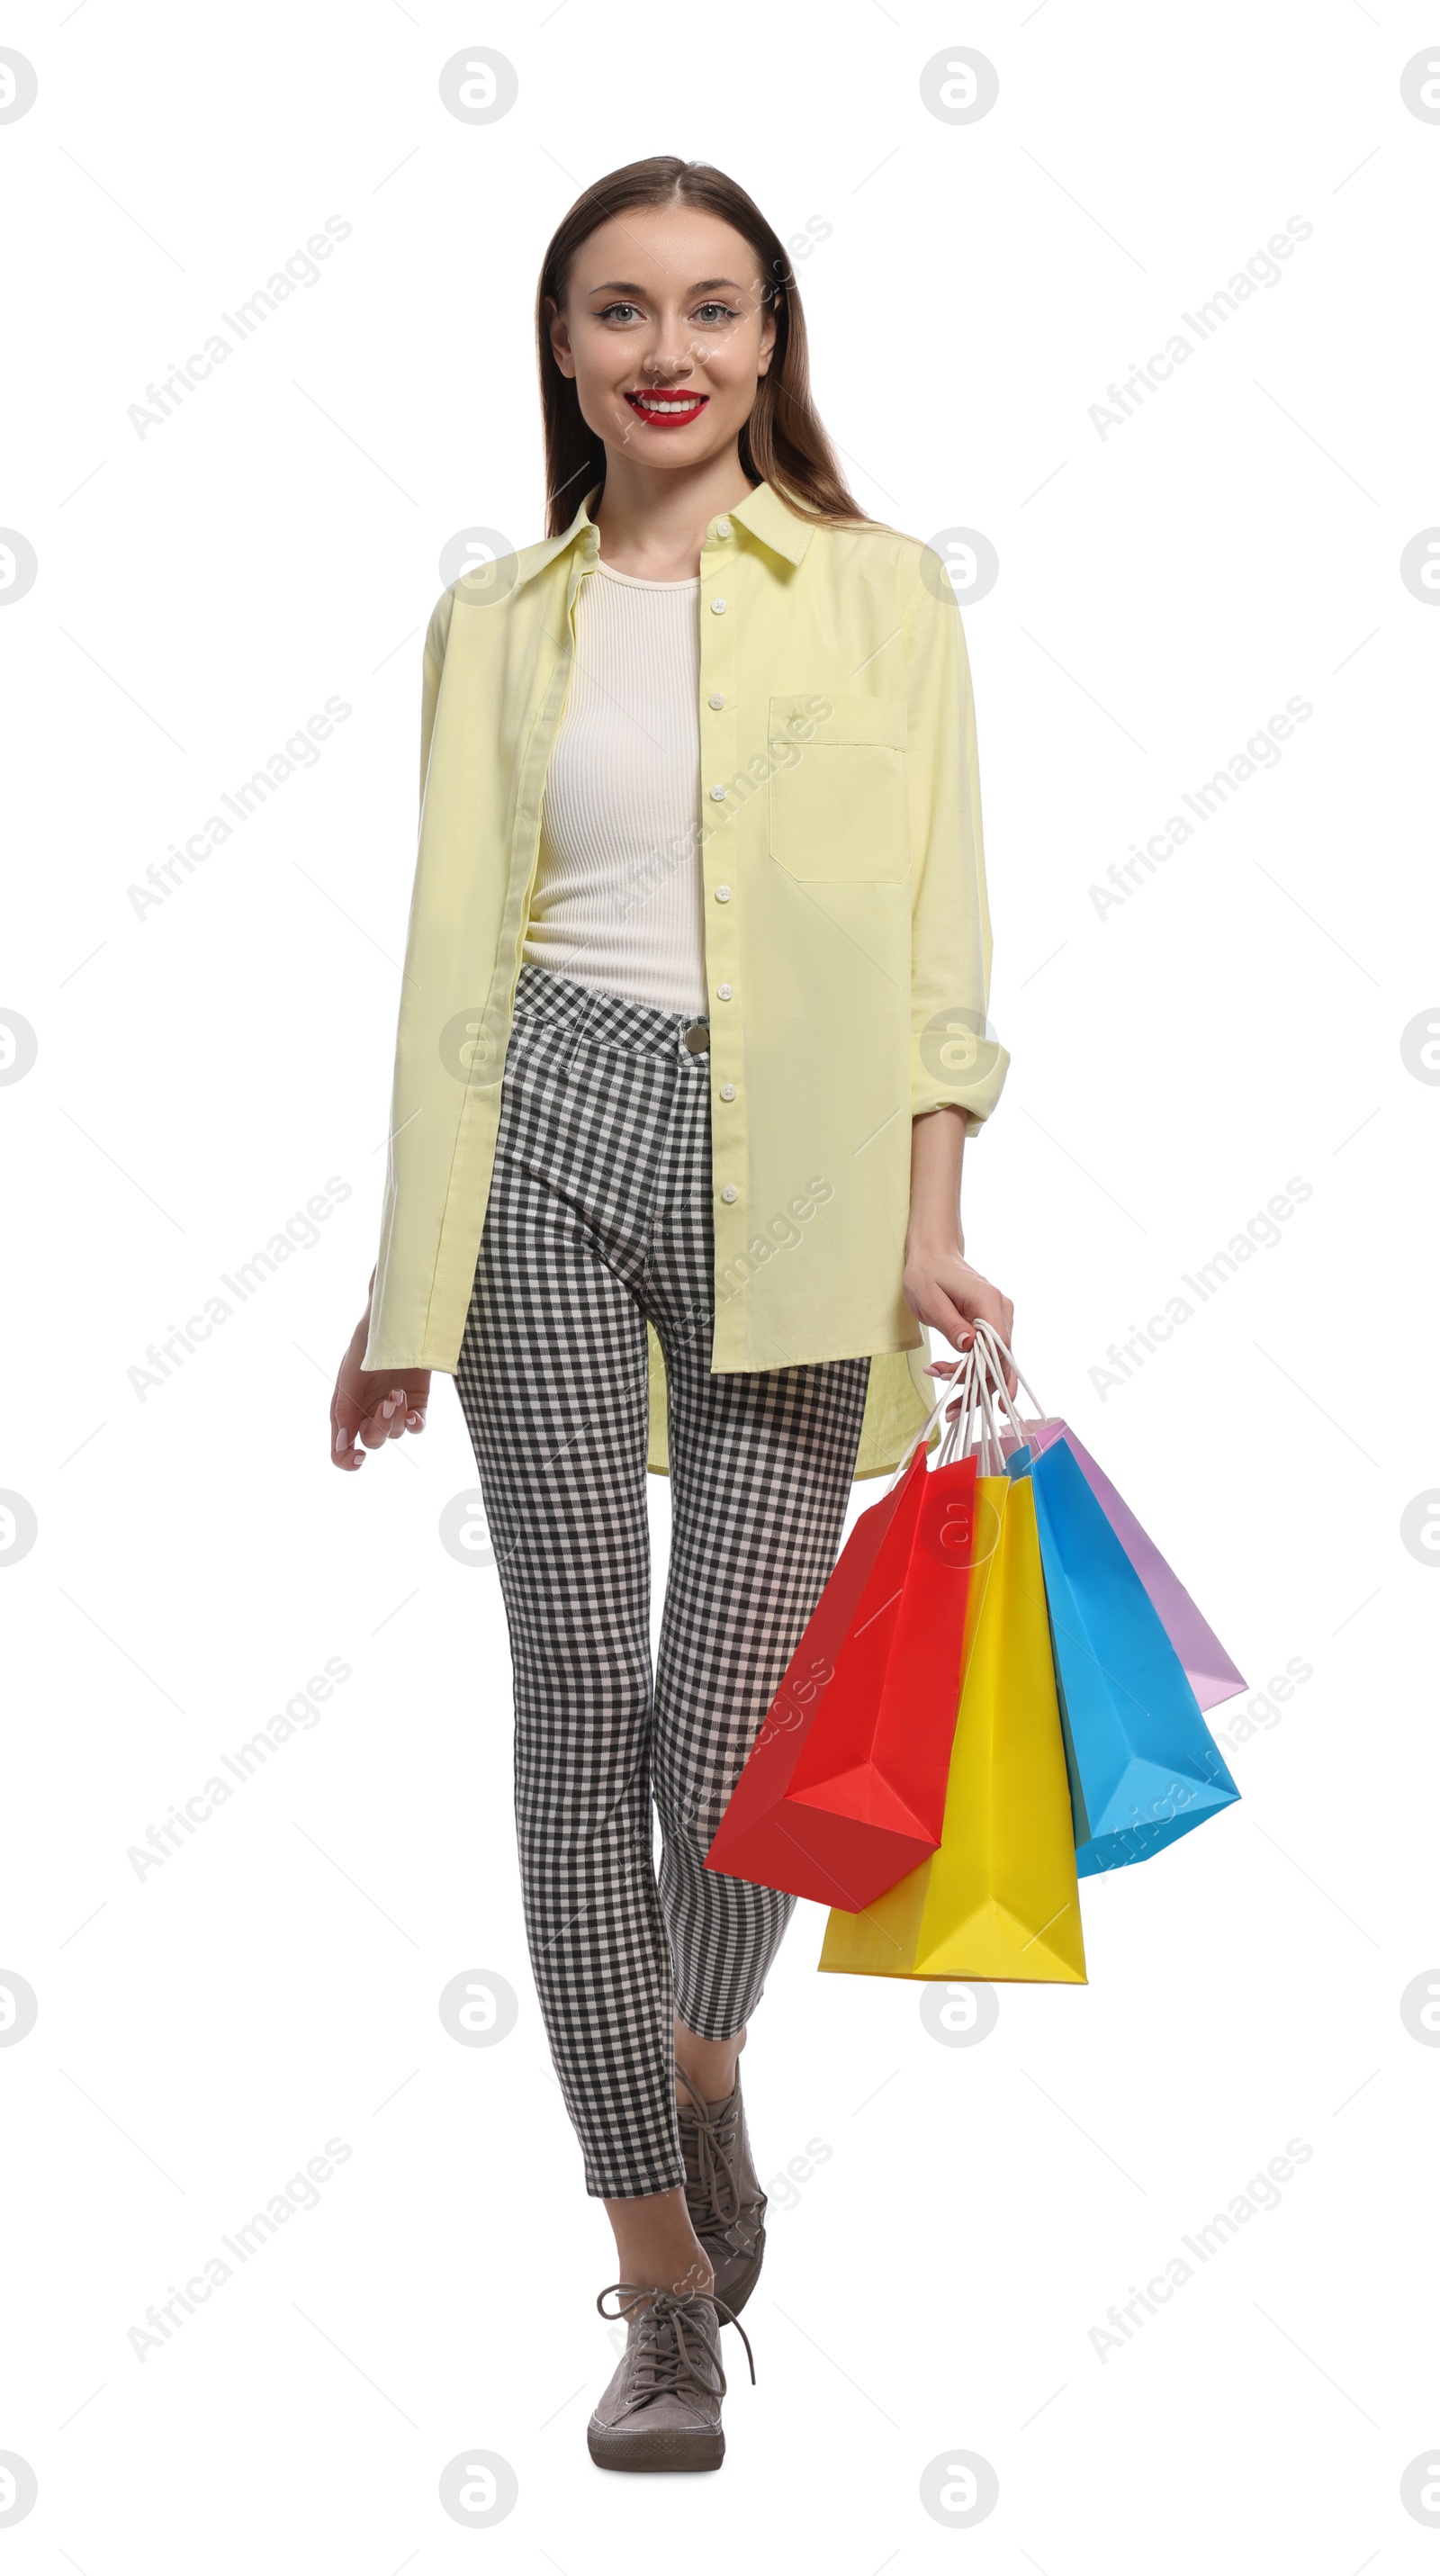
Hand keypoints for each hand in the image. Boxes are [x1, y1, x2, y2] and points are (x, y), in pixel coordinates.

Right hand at [330, 1300, 430, 1471]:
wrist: (400, 1319)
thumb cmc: (369, 1341)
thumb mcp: (351, 1373)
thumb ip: (346, 1408)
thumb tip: (343, 1443)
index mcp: (346, 1407)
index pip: (340, 1448)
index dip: (346, 1460)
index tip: (359, 1457)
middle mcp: (368, 1410)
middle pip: (372, 1440)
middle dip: (381, 1427)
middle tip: (389, 1401)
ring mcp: (393, 1407)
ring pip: (396, 1433)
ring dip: (398, 1418)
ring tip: (399, 1392)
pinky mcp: (416, 1401)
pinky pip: (416, 1427)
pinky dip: (416, 1425)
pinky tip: (414, 1414)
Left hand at [901, 1238, 1016, 1397]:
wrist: (934, 1256)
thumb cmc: (927, 1275)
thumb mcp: (930, 1300)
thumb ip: (951, 1324)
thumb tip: (969, 1347)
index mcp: (988, 1302)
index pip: (998, 1346)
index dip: (982, 1372)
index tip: (952, 1382)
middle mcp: (1002, 1311)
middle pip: (1001, 1360)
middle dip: (977, 1386)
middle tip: (950, 1408)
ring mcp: (1001, 1318)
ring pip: (997, 1363)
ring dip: (975, 1385)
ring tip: (951, 1405)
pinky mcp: (993, 1326)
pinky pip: (990, 1355)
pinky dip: (975, 1372)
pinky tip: (958, 1385)